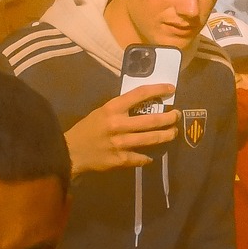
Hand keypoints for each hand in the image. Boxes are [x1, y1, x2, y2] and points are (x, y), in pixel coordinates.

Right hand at [65, 88, 179, 174]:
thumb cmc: (88, 128)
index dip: (158, 89)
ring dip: (166, 135)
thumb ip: (122, 108)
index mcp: (112, 108)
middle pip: (151, 120)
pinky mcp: (120, 160)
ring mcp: (120, 143)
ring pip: (151, 139)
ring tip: (173, 132)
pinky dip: (148, 156)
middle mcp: (118, 124)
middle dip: (169, 118)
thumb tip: (145, 103)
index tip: (171, 88)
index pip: (140, 94)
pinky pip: (141, 157)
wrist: (71, 152)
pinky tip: (152, 155)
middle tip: (176, 116)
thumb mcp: (102, 111)